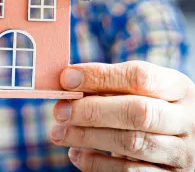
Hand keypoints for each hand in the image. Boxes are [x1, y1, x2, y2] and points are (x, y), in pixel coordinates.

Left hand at [50, 61, 194, 170]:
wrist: (186, 146)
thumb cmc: (152, 110)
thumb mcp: (144, 93)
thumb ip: (111, 85)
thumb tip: (67, 82)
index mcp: (179, 89)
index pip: (140, 76)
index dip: (100, 76)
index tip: (66, 78)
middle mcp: (186, 120)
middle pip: (138, 112)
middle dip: (92, 110)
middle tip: (59, 111)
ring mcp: (182, 152)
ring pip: (132, 143)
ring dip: (87, 137)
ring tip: (58, 133)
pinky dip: (96, 163)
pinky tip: (76, 153)